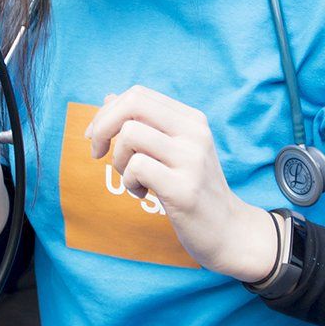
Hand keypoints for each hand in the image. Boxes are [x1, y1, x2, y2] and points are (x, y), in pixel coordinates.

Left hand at [84, 87, 277, 280]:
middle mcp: (195, 133)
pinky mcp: (183, 188)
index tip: (96, 136)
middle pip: (132, 105)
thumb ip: (146, 124)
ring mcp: (191, 159)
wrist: (229, 231)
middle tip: (97, 152)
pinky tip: (143, 193)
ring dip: (118, 160)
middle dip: (102, 126)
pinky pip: (136, 167)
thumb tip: (109, 98)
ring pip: (130, 134)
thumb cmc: (194, 188)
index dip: (108, 111)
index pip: (138, 94)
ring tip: (133, 179)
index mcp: (192, 120)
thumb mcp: (174, 150)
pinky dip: (129, 182)